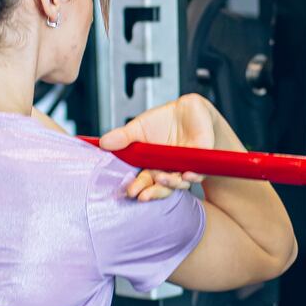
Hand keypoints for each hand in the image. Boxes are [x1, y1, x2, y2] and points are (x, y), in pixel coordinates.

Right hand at [99, 93, 225, 201]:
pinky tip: (187, 175)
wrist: (189, 110)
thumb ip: (124, 136)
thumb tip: (103, 142)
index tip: (131, 191)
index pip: (145, 180)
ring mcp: (184, 167)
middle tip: (142, 195)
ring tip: (160, 178)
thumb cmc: (164, 120)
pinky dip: (193, 175)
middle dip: (151, 192)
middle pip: (160, 186)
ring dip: (169, 183)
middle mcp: (168, 170)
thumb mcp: (139, 127)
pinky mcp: (201, 159)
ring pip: (178, 182)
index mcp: (152, 165)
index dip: (138, 187)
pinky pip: (198, 172)